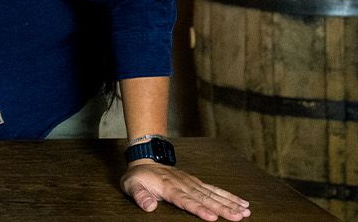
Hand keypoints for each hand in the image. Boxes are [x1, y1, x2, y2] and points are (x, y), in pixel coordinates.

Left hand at [121, 161, 249, 220]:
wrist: (145, 160)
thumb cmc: (138, 177)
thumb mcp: (131, 185)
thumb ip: (140, 196)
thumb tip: (149, 207)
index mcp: (168, 187)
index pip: (186, 200)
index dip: (199, 209)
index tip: (212, 217)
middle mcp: (184, 184)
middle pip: (205, 198)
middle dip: (222, 208)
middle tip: (238, 217)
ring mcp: (192, 183)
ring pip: (214, 194)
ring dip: (230, 203)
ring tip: (245, 212)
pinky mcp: (198, 183)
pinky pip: (215, 190)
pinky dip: (229, 196)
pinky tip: (243, 203)